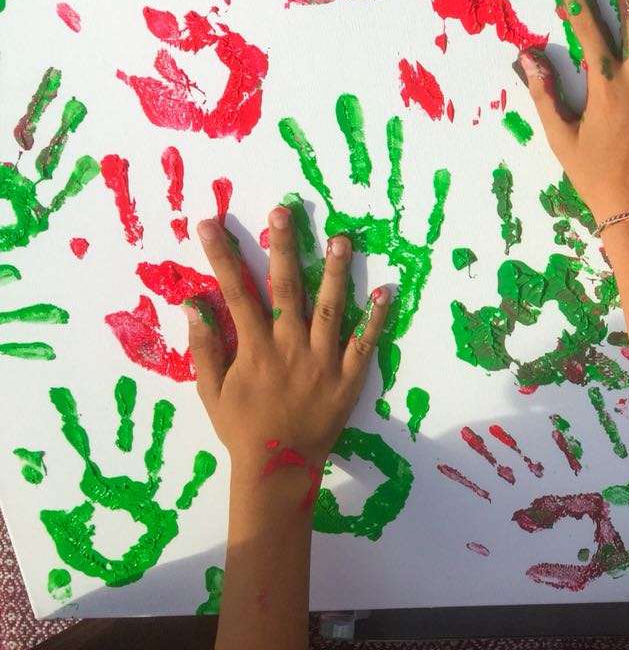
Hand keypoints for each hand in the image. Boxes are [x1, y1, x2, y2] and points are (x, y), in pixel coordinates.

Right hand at [185, 209, 390, 480]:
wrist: (278, 467)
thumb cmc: (242, 428)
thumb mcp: (211, 391)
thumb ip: (203, 347)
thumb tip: (193, 304)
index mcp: (254, 348)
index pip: (236, 291)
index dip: (222, 256)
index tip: (211, 224)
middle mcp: (289, 346)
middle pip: (286, 288)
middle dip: (284, 246)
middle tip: (285, 210)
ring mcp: (322, 360)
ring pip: (330, 308)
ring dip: (335, 272)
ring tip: (342, 239)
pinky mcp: (348, 376)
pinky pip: (364, 343)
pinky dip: (376, 319)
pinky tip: (386, 292)